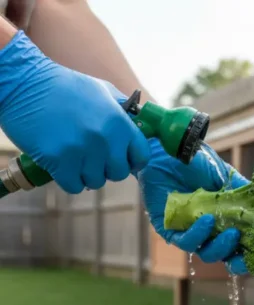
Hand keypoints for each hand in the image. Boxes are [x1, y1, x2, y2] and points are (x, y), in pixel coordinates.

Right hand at [0, 31, 149, 193]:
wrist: (23, 81)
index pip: (141, 156)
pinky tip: (61, 164)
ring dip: (85, 174)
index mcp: (120, 122)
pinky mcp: (58, 159)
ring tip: (73, 156)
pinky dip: (68, 179)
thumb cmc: (63, 86)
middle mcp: (105, 138)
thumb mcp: (101, 91)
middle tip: (91, 157)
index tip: (119, 158)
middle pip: (119, 173)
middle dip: (106, 168)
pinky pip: (74, 186)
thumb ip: (123, 111)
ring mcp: (82, 149)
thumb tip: (140, 125)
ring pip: (96, 182)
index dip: (130, 160)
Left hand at [136, 138, 249, 275]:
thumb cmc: (199, 164)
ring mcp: (190, 231)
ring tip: (230, 232)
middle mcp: (209, 231)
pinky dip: (198, 235)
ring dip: (220, 247)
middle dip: (236, 259)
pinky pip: (185, 241)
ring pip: (206, 253)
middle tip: (244, 251)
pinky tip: (207, 220)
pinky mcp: (170, 229)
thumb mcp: (228, 178)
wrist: (171, 151)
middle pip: (225, 256)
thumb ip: (244, 196)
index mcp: (226, 221)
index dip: (249, 257)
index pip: (240, 246)